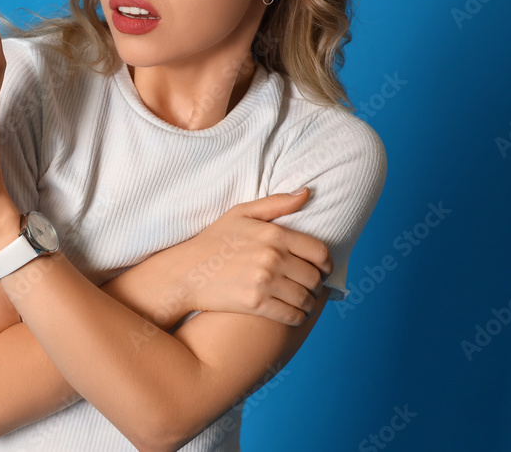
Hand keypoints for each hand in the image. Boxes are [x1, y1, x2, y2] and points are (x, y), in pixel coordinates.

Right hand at [181, 187, 332, 325]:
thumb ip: (276, 203)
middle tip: (310, 288)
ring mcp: (264, 282)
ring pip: (306, 298)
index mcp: (274, 234)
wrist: (184, 273)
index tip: (322, 271)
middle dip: (316, 285)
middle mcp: (272, 257)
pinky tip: (293, 314)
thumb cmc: (212, 242)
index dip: (326, 265)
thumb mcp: (240, 213)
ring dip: (308, 303)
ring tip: (303, 302)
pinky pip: (292, 315)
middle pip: (314, 278)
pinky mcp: (256, 304)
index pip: (319, 252)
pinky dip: (298, 317)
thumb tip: (307, 193)